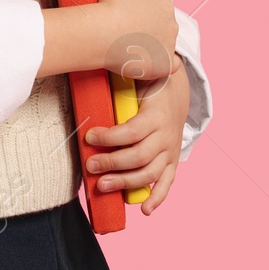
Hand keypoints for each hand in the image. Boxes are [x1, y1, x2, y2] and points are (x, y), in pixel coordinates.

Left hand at [85, 54, 186, 213]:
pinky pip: (168, 182)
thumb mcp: (139, 76)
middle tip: (90, 165)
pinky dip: (158, 197)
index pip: (131, 132)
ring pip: (150, 173)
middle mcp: (166, 135)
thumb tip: (91, 60)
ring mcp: (170, 150)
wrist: (179, 89)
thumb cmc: (150, 83)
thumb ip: (120, 74)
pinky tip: (145, 210)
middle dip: (112, 163)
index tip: (89, 136)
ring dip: (126, 183)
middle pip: (138, 157)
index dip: (109, 137)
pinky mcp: (172, 160)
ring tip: (101, 185)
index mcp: (156, 114)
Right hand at [96, 0, 177, 80]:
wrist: (103, 32)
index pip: (157, 9)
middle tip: (127, 33)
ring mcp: (169, 45)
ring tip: (131, 49)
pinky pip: (169, 66)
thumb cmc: (113, 4)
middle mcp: (172, 24)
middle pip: (162, 28)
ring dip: (152, 47)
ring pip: (164, 46)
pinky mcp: (164, 65)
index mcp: (164, 4)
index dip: (143, 14)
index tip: (128, 18)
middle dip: (149, 30)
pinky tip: (148, 64)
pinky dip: (162, 65)